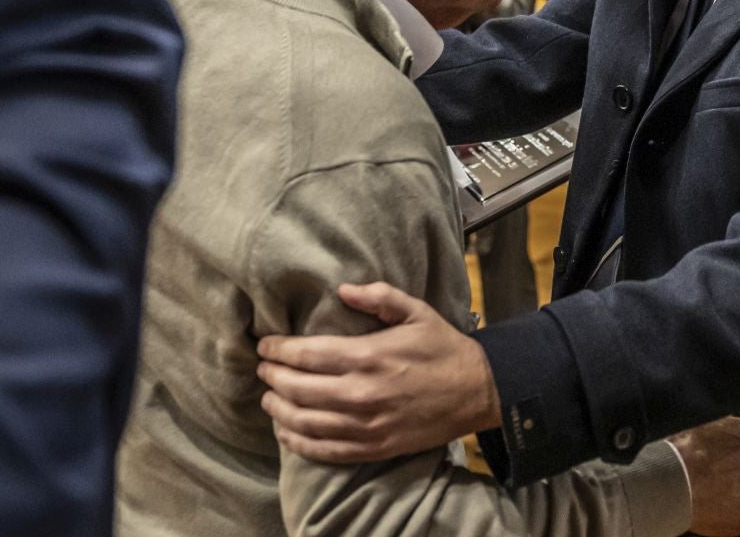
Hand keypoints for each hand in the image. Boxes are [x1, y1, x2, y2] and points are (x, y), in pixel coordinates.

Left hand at [257, 282, 500, 463]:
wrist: (476, 391)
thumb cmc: (443, 348)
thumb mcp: (417, 312)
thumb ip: (379, 296)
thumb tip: (342, 290)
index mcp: (368, 356)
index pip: (306, 354)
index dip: (278, 350)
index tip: (265, 345)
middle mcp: (360, 393)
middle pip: (297, 388)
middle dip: (272, 377)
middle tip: (263, 369)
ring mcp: (364, 425)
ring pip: (303, 422)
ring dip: (278, 410)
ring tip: (268, 397)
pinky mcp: (371, 448)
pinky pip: (322, 450)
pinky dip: (297, 442)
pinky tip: (286, 430)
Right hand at [669, 416, 739, 536]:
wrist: (678, 482)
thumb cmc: (689, 448)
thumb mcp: (713, 424)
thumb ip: (732, 432)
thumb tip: (731, 438)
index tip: (725, 453)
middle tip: (720, 475)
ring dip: (738, 494)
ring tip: (712, 493)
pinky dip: (730, 514)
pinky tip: (711, 509)